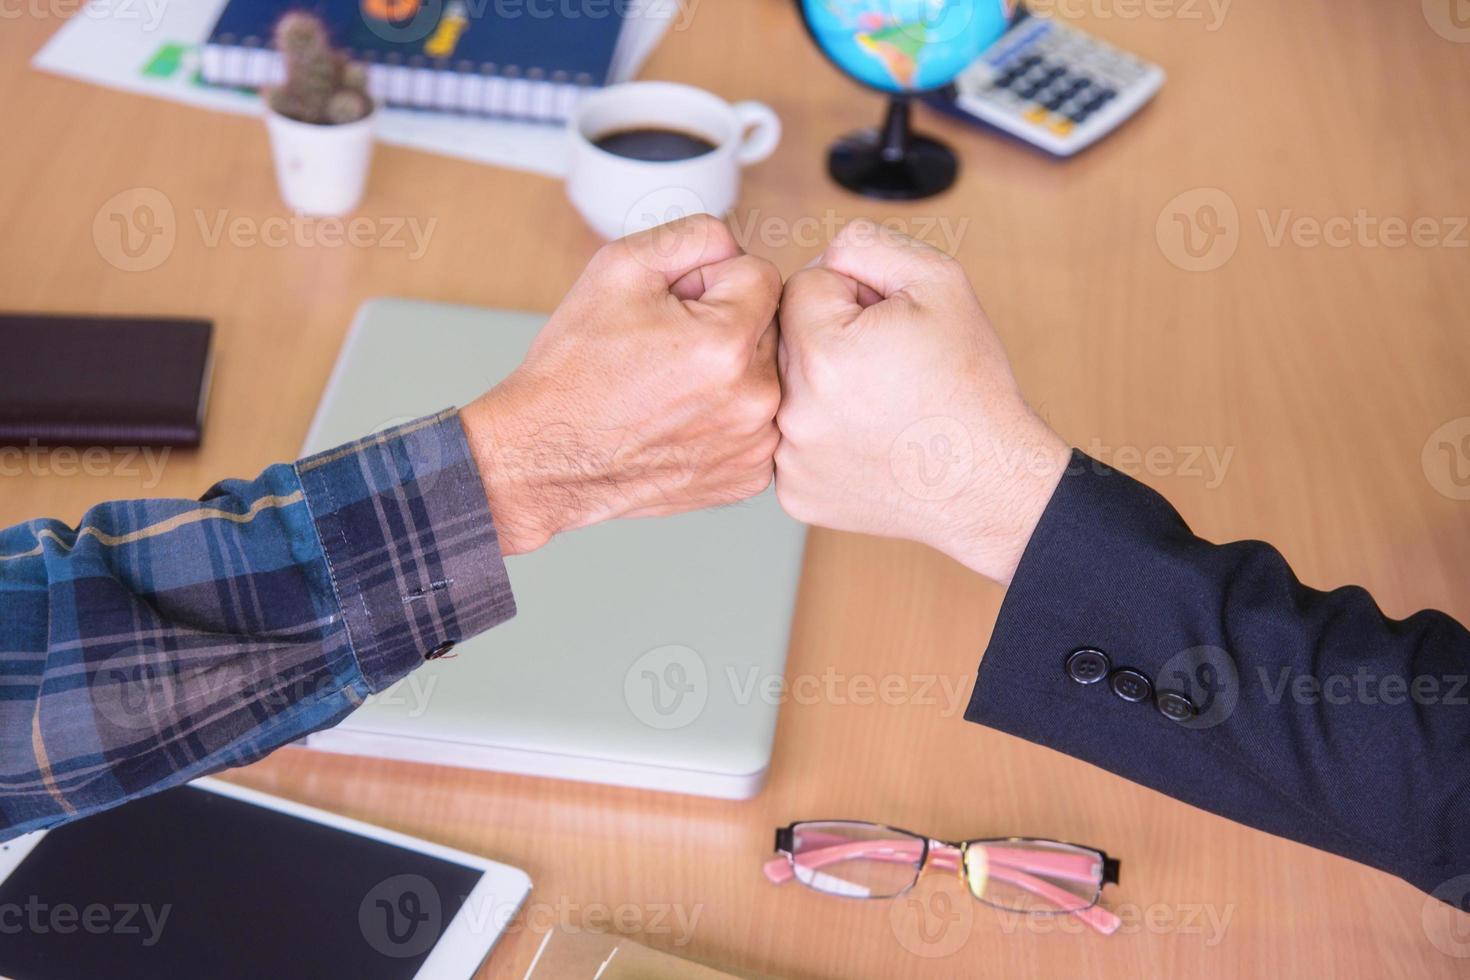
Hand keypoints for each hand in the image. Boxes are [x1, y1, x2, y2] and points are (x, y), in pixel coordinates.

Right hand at [460, 214, 781, 555]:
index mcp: (727, 341)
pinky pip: (759, 426)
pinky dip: (729, 420)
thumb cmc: (575, 367)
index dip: (711, 281)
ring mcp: (755, 445)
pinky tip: (682, 424)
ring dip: (733, 374)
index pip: (760, 274)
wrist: (545, 458)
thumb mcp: (618, 269)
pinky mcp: (748, 478)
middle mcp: (755, 398)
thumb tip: (734, 247)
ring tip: (672, 391)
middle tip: (667, 352)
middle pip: (768, 327)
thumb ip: (692, 236)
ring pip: (766, 378)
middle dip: (727, 326)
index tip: (675, 309)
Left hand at [775, 220, 1068, 583]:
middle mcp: (792, 410)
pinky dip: (822, 436)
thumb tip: (824, 255)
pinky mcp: (794, 493)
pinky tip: (866, 440)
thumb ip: (867, 244)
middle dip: (832, 337)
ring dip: (821, 385)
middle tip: (886, 364)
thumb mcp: (938, 281)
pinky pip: (793, 442)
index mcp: (820, 350)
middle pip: (788, 337)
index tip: (888, 324)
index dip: (852, 294)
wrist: (990, 480)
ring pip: (787, 390)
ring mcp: (788, 460)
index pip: (803, 285)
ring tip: (877, 403)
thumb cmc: (970, 383)